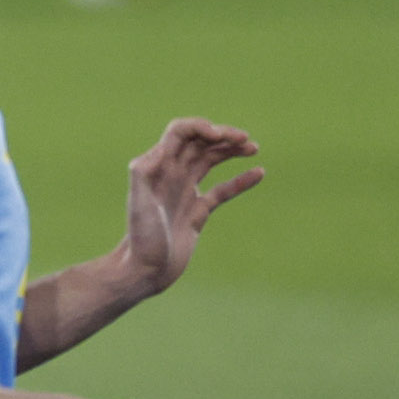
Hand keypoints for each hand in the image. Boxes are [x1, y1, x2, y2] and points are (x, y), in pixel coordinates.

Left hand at [119, 118, 261, 294]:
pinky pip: (222, 190)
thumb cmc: (141, 238)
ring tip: (253, 147)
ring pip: (211, 161)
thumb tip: (161, 150)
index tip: (219, 136)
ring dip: (231, 150)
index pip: (180, 132)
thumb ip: (143, 173)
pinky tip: (259, 172)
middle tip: (245, 139)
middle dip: (223, 136)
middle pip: (199, 143)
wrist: (145, 271)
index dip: (201, 127)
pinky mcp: (197, 212)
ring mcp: (184, 192)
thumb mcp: (139, 202)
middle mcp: (170, 175)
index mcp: (157, 167)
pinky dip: (240, 181)